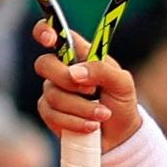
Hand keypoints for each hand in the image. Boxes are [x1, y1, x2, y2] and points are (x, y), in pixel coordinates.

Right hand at [33, 20, 140, 150]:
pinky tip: (91, 126)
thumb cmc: (121, 102)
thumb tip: (74, 72)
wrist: (120, 135)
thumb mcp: (122, 83)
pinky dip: (75, 122)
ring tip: (103, 115)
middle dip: (66, 80)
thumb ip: (102, 71)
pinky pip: (52, 114)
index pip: (58, 34)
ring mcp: (54, 90)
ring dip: (81, 108)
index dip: (46, 30)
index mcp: (81, 54)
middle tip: (91, 91)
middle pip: (44, 64)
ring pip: (52, 95)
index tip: (50, 38)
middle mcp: (63, 69)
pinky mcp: (50, 112)